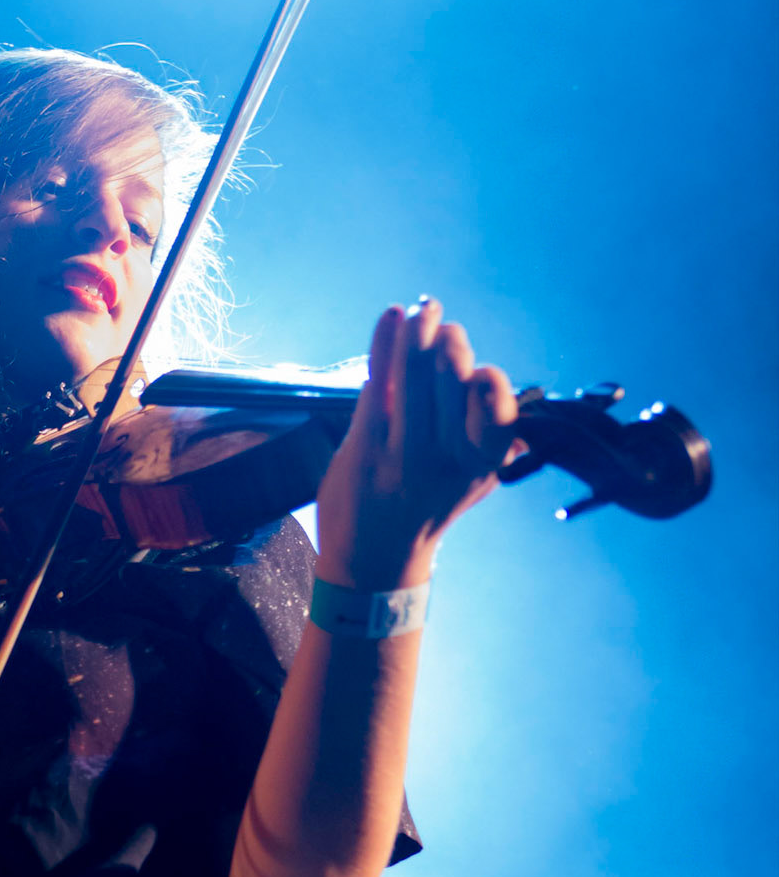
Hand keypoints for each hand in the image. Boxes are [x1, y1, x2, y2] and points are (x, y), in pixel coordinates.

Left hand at [314, 297, 522, 589]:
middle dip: (449, 342)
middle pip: (454, 378)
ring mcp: (403, 455)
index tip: (479, 371)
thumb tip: (509, 400)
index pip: (499, 412)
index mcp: (480, 466)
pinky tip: (392, 316)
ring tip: (421, 312)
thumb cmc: (422, 512)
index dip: (490, 383)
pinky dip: (386, 343)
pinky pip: (379, 382)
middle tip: (439, 325)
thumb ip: (490, 445)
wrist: (370, 564)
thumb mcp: (469, 484)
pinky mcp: (365, 449)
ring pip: (416, 373)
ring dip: (418, 331)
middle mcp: (445, 460)